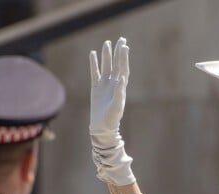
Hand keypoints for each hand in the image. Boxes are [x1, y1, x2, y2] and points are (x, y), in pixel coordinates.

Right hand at [89, 37, 134, 184]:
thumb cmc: (111, 120)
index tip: (124, 46)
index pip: (122, 68)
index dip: (123, 57)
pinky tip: (93, 55)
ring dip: (106, 56)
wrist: (102, 128)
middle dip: (118, 53)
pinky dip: (94, 64)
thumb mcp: (117, 107)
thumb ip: (120, 93)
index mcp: (120, 88)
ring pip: (105, 67)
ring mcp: (104, 86)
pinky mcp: (95, 89)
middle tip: (121, 39)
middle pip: (115, 65)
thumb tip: (122, 78)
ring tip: (107, 43)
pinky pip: (95, 73)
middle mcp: (113, 85)